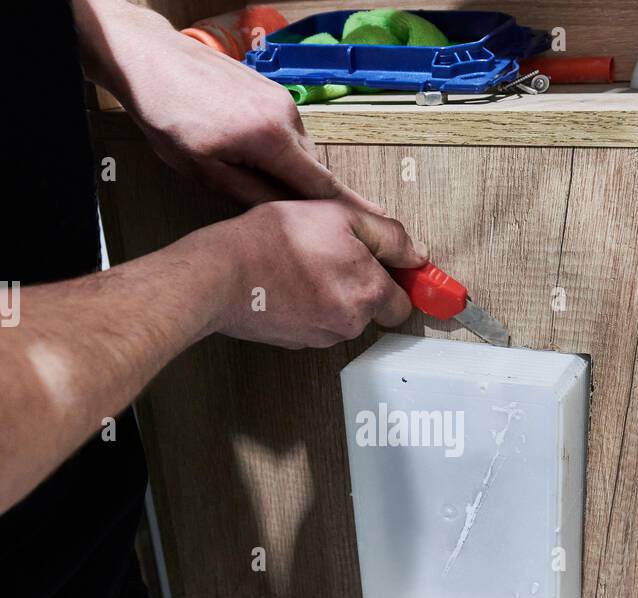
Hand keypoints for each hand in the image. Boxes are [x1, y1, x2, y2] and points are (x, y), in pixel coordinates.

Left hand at [77, 0, 384, 210]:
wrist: (150, 60)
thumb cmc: (166, 113)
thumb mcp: (202, 170)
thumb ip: (250, 196)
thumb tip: (288, 219)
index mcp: (270, 138)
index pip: (324, 187)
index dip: (355, 212)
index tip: (382, 228)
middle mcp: (286, 115)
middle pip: (314, 173)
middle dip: (306, 199)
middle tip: (289, 220)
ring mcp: (283, 101)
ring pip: (301, 154)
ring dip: (286, 174)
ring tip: (246, 177)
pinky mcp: (275, 93)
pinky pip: (290, 134)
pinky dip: (279, 153)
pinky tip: (247, 155)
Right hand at [207, 200, 427, 348]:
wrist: (221, 274)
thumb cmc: (274, 240)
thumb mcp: (340, 216)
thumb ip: (388, 235)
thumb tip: (416, 254)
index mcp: (368, 294)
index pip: (404, 303)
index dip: (397, 280)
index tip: (391, 268)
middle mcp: (349, 323)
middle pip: (372, 309)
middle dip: (362, 285)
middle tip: (335, 254)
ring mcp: (320, 336)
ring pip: (341, 315)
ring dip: (332, 292)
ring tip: (305, 262)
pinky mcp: (294, 341)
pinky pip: (314, 321)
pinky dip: (307, 304)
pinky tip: (289, 280)